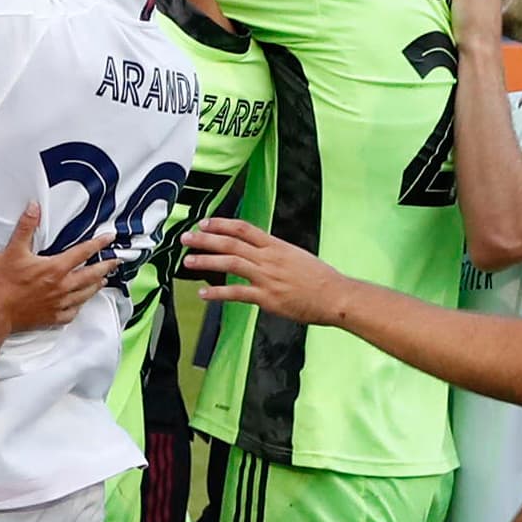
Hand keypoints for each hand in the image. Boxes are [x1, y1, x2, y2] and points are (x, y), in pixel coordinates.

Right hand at [0, 203, 116, 333]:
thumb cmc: (2, 282)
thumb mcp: (12, 249)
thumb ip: (26, 227)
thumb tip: (34, 206)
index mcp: (55, 268)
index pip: (82, 252)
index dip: (98, 244)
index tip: (110, 238)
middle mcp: (61, 287)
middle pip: (90, 275)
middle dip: (105, 266)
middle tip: (116, 261)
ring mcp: (58, 304)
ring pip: (85, 294)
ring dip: (96, 286)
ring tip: (103, 280)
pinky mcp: (52, 317)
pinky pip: (73, 312)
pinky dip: (79, 306)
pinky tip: (80, 303)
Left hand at [182, 217, 352, 325]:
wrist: (336, 296)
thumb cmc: (320, 278)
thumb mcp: (296, 255)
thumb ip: (274, 252)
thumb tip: (257, 249)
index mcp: (276, 245)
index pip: (243, 227)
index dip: (220, 223)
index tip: (204, 223)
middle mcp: (268, 258)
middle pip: (231, 242)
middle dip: (205, 239)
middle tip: (185, 238)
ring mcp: (266, 277)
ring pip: (230, 263)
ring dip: (206, 261)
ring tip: (187, 262)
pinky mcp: (267, 298)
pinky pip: (237, 293)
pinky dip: (218, 293)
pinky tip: (203, 294)